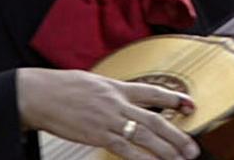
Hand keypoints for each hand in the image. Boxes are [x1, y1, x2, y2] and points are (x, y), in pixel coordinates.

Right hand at [16, 67, 198, 158]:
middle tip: (191, 148)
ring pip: (145, 135)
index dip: (175, 99)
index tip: (190, 105)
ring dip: (165, 149)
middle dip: (177, 135)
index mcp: (119, 87)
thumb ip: (113, 93)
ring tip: (180, 159)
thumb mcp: (95, 82)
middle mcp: (119, 103)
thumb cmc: (63, 87)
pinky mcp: (98, 135)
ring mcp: (110, 120)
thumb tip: (124, 101)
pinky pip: (125, 149)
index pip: (154, 92)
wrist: (41, 94)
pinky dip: (141, 158)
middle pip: (156, 120)